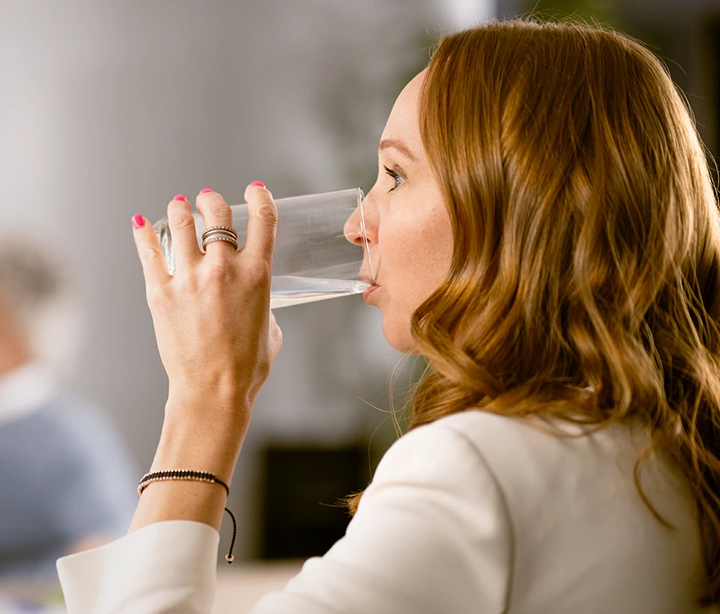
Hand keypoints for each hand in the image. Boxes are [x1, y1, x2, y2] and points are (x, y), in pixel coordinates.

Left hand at [132, 184, 282, 433]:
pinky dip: (143, 233)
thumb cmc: (247, 365)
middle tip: (207, 198)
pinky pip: (149, 252)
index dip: (260, 196)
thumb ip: (262, 301)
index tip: (255, 189)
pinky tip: (140, 223)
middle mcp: (224, 269)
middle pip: (217, 213)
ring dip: (180, 209)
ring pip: (181, 223)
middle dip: (212, 200)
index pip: (263, 219)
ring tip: (178, 206)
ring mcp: (189, 278)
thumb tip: (251, 295)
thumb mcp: (270, 327)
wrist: (213, 390)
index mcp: (257, 275)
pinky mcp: (161, 293)